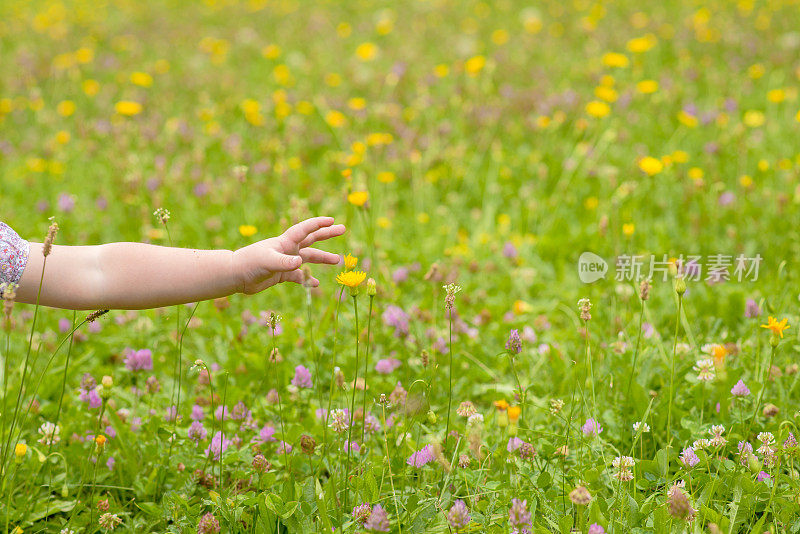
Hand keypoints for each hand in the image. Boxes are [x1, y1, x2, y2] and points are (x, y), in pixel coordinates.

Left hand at [231, 216, 345, 293]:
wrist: (236, 275)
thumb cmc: (249, 263)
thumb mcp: (267, 261)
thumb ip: (284, 263)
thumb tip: (300, 263)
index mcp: (285, 242)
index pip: (305, 229)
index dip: (318, 224)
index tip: (332, 220)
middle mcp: (288, 249)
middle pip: (311, 239)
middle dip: (326, 234)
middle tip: (343, 229)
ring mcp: (286, 261)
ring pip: (308, 258)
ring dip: (322, 258)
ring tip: (337, 260)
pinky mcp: (282, 274)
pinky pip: (299, 276)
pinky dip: (307, 279)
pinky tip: (315, 284)